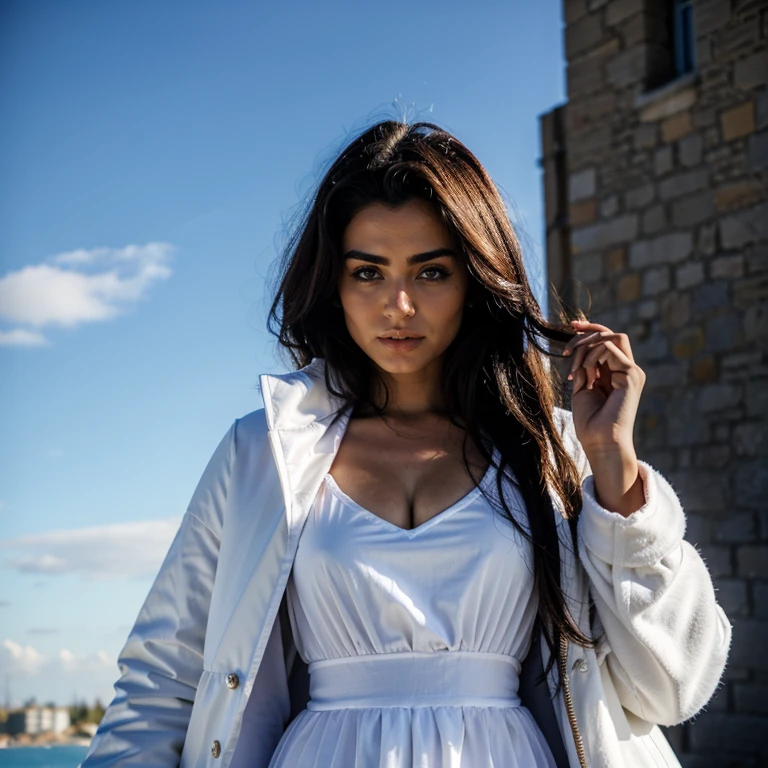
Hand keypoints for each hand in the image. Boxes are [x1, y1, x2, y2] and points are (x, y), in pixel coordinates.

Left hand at [563, 319, 646, 455]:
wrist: (600, 442)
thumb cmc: (590, 422)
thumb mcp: (582, 388)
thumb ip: (583, 367)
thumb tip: (579, 348)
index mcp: (615, 373)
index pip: (606, 340)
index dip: (589, 329)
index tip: (571, 327)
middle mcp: (627, 369)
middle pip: (610, 333)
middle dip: (586, 333)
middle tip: (567, 351)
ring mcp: (631, 372)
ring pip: (610, 337)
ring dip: (586, 348)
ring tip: (576, 371)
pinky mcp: (632, 375)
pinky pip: (608, 349)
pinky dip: (591, 357)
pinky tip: (586, 376)